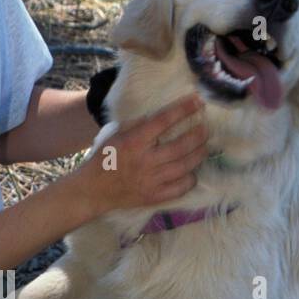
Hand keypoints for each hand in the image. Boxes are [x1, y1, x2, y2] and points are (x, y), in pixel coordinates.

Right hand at [79, 93, 207, 215]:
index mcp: (134, 141)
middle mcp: (145, 160)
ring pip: (185, 166)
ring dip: (199, 154)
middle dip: (198, 134)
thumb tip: (160, 114)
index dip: (183, 110)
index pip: (164, 121)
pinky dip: (190, 178)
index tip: (197, 102)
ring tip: (204, 147)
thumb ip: (137, 125)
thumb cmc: (104, 158)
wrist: (93, 190)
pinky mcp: (154, 196)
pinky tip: (191, 172)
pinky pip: (180, 187)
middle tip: (205, 128)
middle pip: (181, 145)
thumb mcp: (115, 135)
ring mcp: (151, 180)